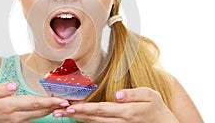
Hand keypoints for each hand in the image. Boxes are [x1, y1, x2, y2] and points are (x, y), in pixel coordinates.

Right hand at [0, 82, 69, 122]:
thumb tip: (13, 85)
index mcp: (8, 106)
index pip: (34, 103)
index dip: (50, 102)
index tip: (63, 100)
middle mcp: (15, 116)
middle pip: (40, 110)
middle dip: (57, 105)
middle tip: (73, 101)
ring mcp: (16, 121)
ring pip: (39, 115)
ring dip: (53, 109)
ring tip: (66, 103)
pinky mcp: (16, 122)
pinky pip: (34, 118)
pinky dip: (45, 112)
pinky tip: (52, 107)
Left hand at [53, 87, 178, 122]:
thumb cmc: (156, 107)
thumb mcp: (150, 95)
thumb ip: (134, 94)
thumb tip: (118, 94)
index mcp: (126, 112)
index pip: (100, 109)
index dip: (84, 109)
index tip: (70, 107)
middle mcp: (119, 121)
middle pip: (93, 118)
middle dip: (74, 114)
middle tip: (57, 111)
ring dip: (78, 118)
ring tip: (63, 113)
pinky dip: (87, 121)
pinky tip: (78, 117)